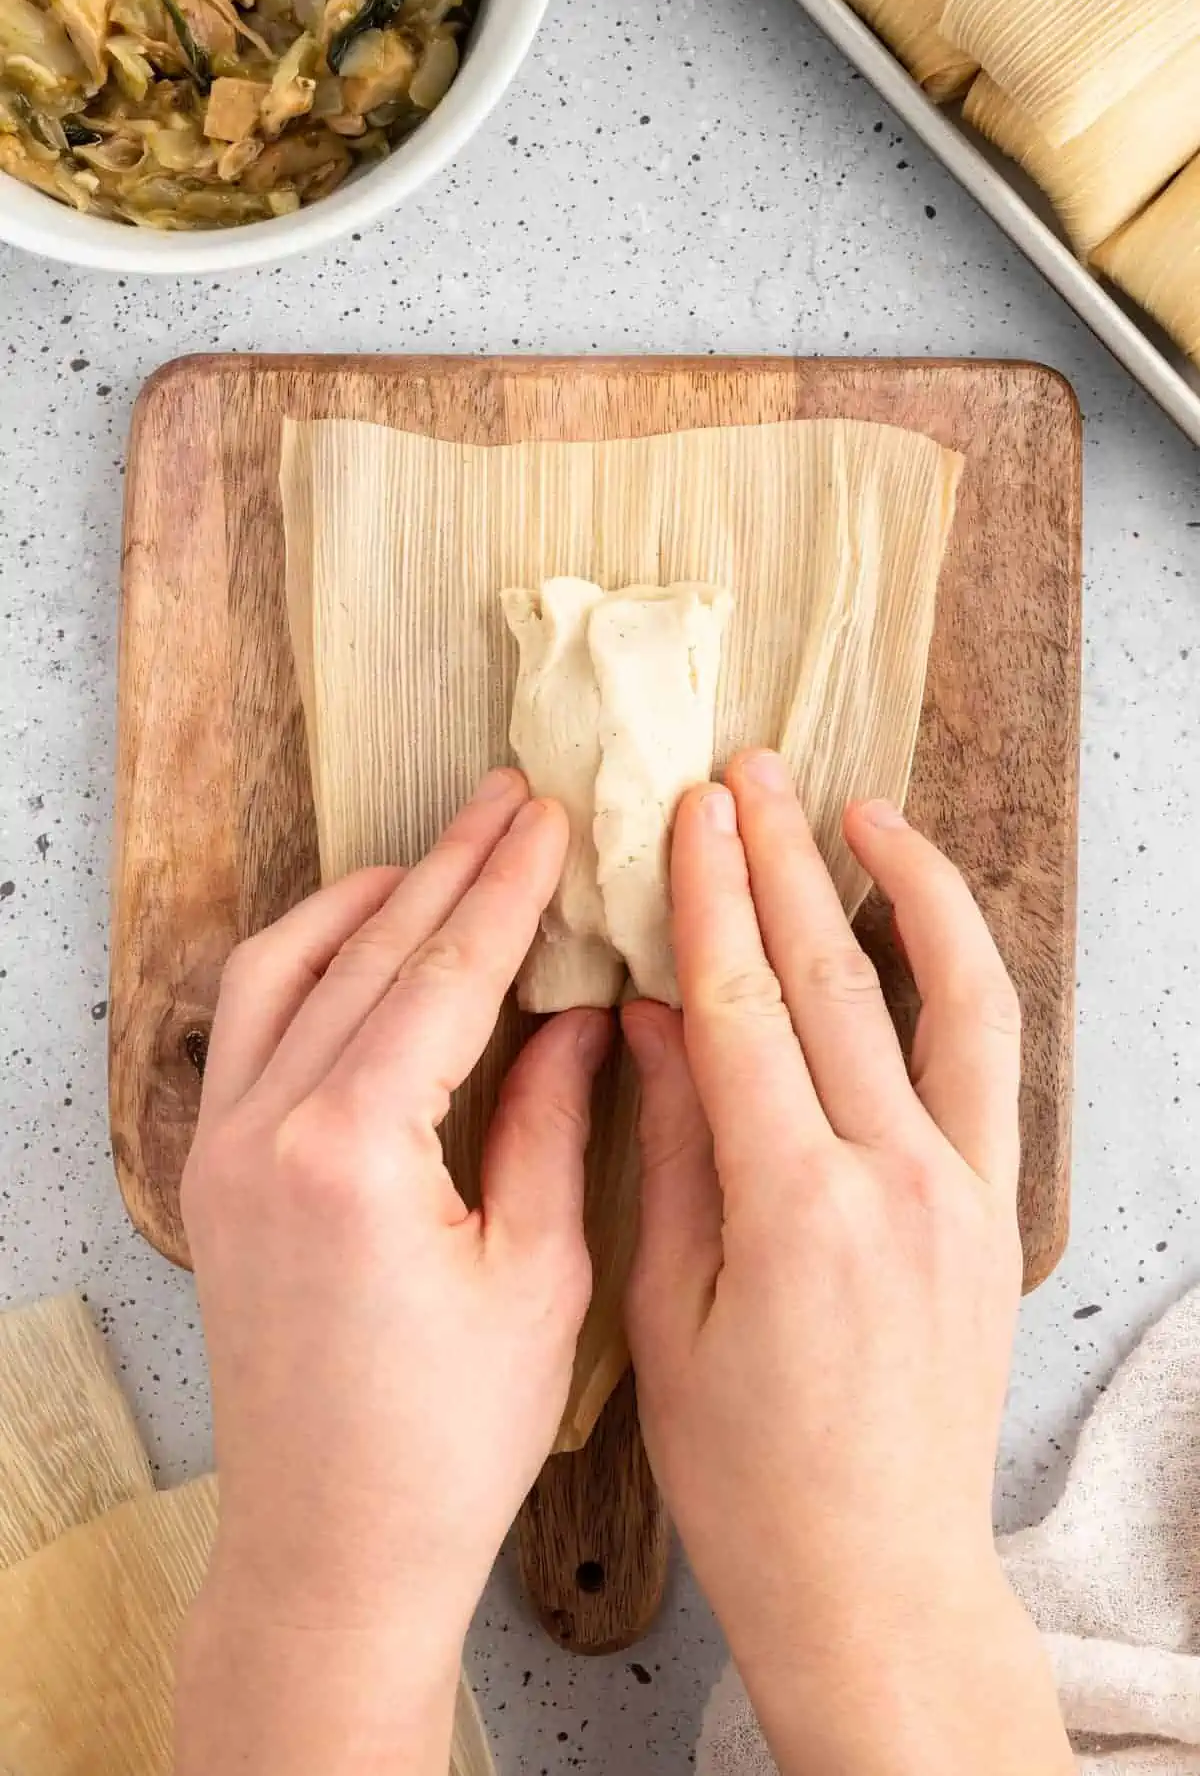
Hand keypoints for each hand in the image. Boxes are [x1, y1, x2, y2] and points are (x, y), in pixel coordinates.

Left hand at [175, 770, 609, 1775]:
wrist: (334, 1547)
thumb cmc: (450, 1439)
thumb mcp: (538, 1275)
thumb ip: (550, 1119)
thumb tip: (584, 1011)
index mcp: (354, 1152)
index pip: (445, 973)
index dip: (509, 887)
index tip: (553, 816)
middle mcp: (267, 1131)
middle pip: (366, 953)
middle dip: (448, 866)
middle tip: (512, 800)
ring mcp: (225, 1150)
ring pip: (283, 969)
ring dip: (365, 900)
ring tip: (439, 853)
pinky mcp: (216, 1174)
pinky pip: (248, 1026)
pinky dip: (304, 961)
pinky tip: (359, 947)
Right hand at [623, 750, 1071, 1775]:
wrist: (878, 1576)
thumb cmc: (749, 1474)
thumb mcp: (670, 1313)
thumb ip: (675, 1146)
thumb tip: (655, 1014)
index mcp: (795, 1211)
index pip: (745, 1007)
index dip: (709, 897)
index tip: (688, 814)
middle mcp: (897, 1183)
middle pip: (836, 979)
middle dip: (782, 862)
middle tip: (748, 773)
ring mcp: (965, 1193)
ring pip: (945, 999)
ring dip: (904, 890)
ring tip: (864, 811)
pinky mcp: (997, 1212)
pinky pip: (990, 1062)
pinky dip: (960, 975)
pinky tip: (921, 930)